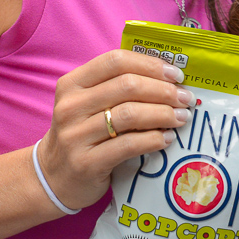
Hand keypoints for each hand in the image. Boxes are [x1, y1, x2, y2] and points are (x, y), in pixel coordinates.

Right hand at [36, 50, 195, 211]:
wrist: (53, 177)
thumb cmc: (81, 134)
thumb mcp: (88, 105)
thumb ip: (117, 88)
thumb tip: (168, 78)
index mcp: (72, 84)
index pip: (115, 61)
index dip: (150, 64)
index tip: (176, 74)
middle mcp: (71, 106)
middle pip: (127, 86)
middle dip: (164, 90)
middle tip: (185, 98)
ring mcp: (75, 135)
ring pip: (130, 114)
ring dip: (163, 114)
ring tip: (181, 118)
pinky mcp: (86, 163)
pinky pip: (128, 145)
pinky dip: (153, 140)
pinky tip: (167, 139)